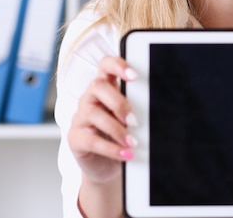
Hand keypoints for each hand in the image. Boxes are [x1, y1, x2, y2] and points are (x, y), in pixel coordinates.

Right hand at [67, 56, 138, 184]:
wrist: (107, 166)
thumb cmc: (122, 137)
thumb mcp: (131, 119)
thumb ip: (139, 109)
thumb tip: (157, 109)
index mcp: (106, 89)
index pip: (105, 66)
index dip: (117, 65)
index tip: (134, 76)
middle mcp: (90, 99)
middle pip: (97, 86)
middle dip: (118, 103)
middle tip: (135, 121)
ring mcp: (80, 118)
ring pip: (92, 113)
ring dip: (116, 128)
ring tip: (132, 142)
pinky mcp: (75, 138)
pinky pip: (91, 140)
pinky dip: (111, 148)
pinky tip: (126, 153)